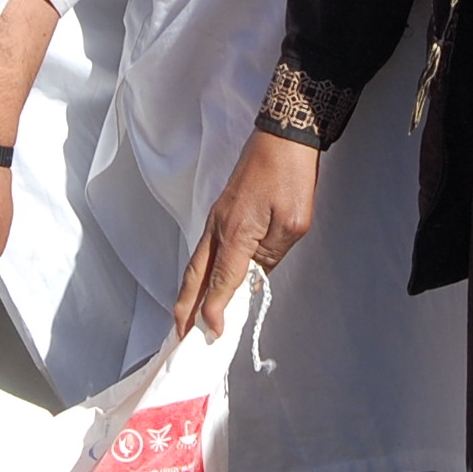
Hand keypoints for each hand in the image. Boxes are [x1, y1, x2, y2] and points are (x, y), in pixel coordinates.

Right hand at [175, 131, 320, 336]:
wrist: (282, 137)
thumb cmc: (290, 176)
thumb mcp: (293, 224)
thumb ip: (273, 254)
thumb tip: (257, 273)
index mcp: (236, 234)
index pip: (222, 283)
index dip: (215, 311)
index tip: (212, 333)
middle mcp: (218, 228)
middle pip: (195, 276)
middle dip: (185, 307)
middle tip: (179, 334)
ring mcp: (217, 219)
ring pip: (197, 263)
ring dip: (190, 291)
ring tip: (185, 315)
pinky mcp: (222, 212)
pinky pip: (205, 250)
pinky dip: (200, 272)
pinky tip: (205, 282)